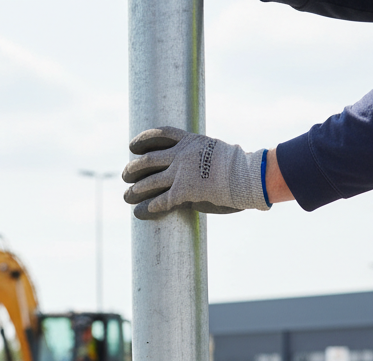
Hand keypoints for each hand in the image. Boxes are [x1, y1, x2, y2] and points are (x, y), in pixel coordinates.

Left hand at [122, 126, 270, 219]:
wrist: (247, 175)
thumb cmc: (239, 167)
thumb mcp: (216, 152)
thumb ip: (202, 158)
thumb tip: (198, 170)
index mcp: (189, 141)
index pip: (160, 135)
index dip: (143, 139)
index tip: (132, 146)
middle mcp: (180, 154)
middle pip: (149, 159)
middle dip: (134, 168)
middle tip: (125, 175)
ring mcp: (180, 173)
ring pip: (150, 181)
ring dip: (135, 190)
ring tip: (126, 196)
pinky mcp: (183, 192)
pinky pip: (160, 201)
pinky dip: (147, 208)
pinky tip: (138, 213)